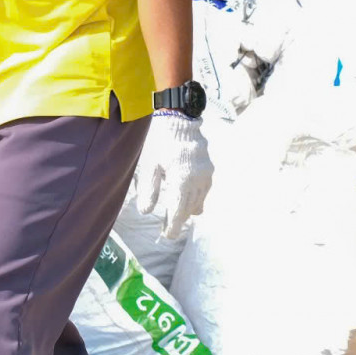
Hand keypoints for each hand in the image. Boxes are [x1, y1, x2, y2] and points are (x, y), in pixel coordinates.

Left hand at [132, 111, 212, 240]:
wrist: (178, 119)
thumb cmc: (158, 141)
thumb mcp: (148, 165)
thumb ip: (149, 189)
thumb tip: (146, 212)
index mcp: (182, 180)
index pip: (179, 212)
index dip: (173, 226)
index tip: (167, 235)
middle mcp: (198, 180)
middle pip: (190, 209)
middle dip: (178, 219)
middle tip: (166, 227)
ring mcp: (206, 174)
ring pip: (199, 201)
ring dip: (187, 209)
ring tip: (174, 212)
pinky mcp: (209, 169)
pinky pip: (204, 191)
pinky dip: (195, 197)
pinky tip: (184, 197)